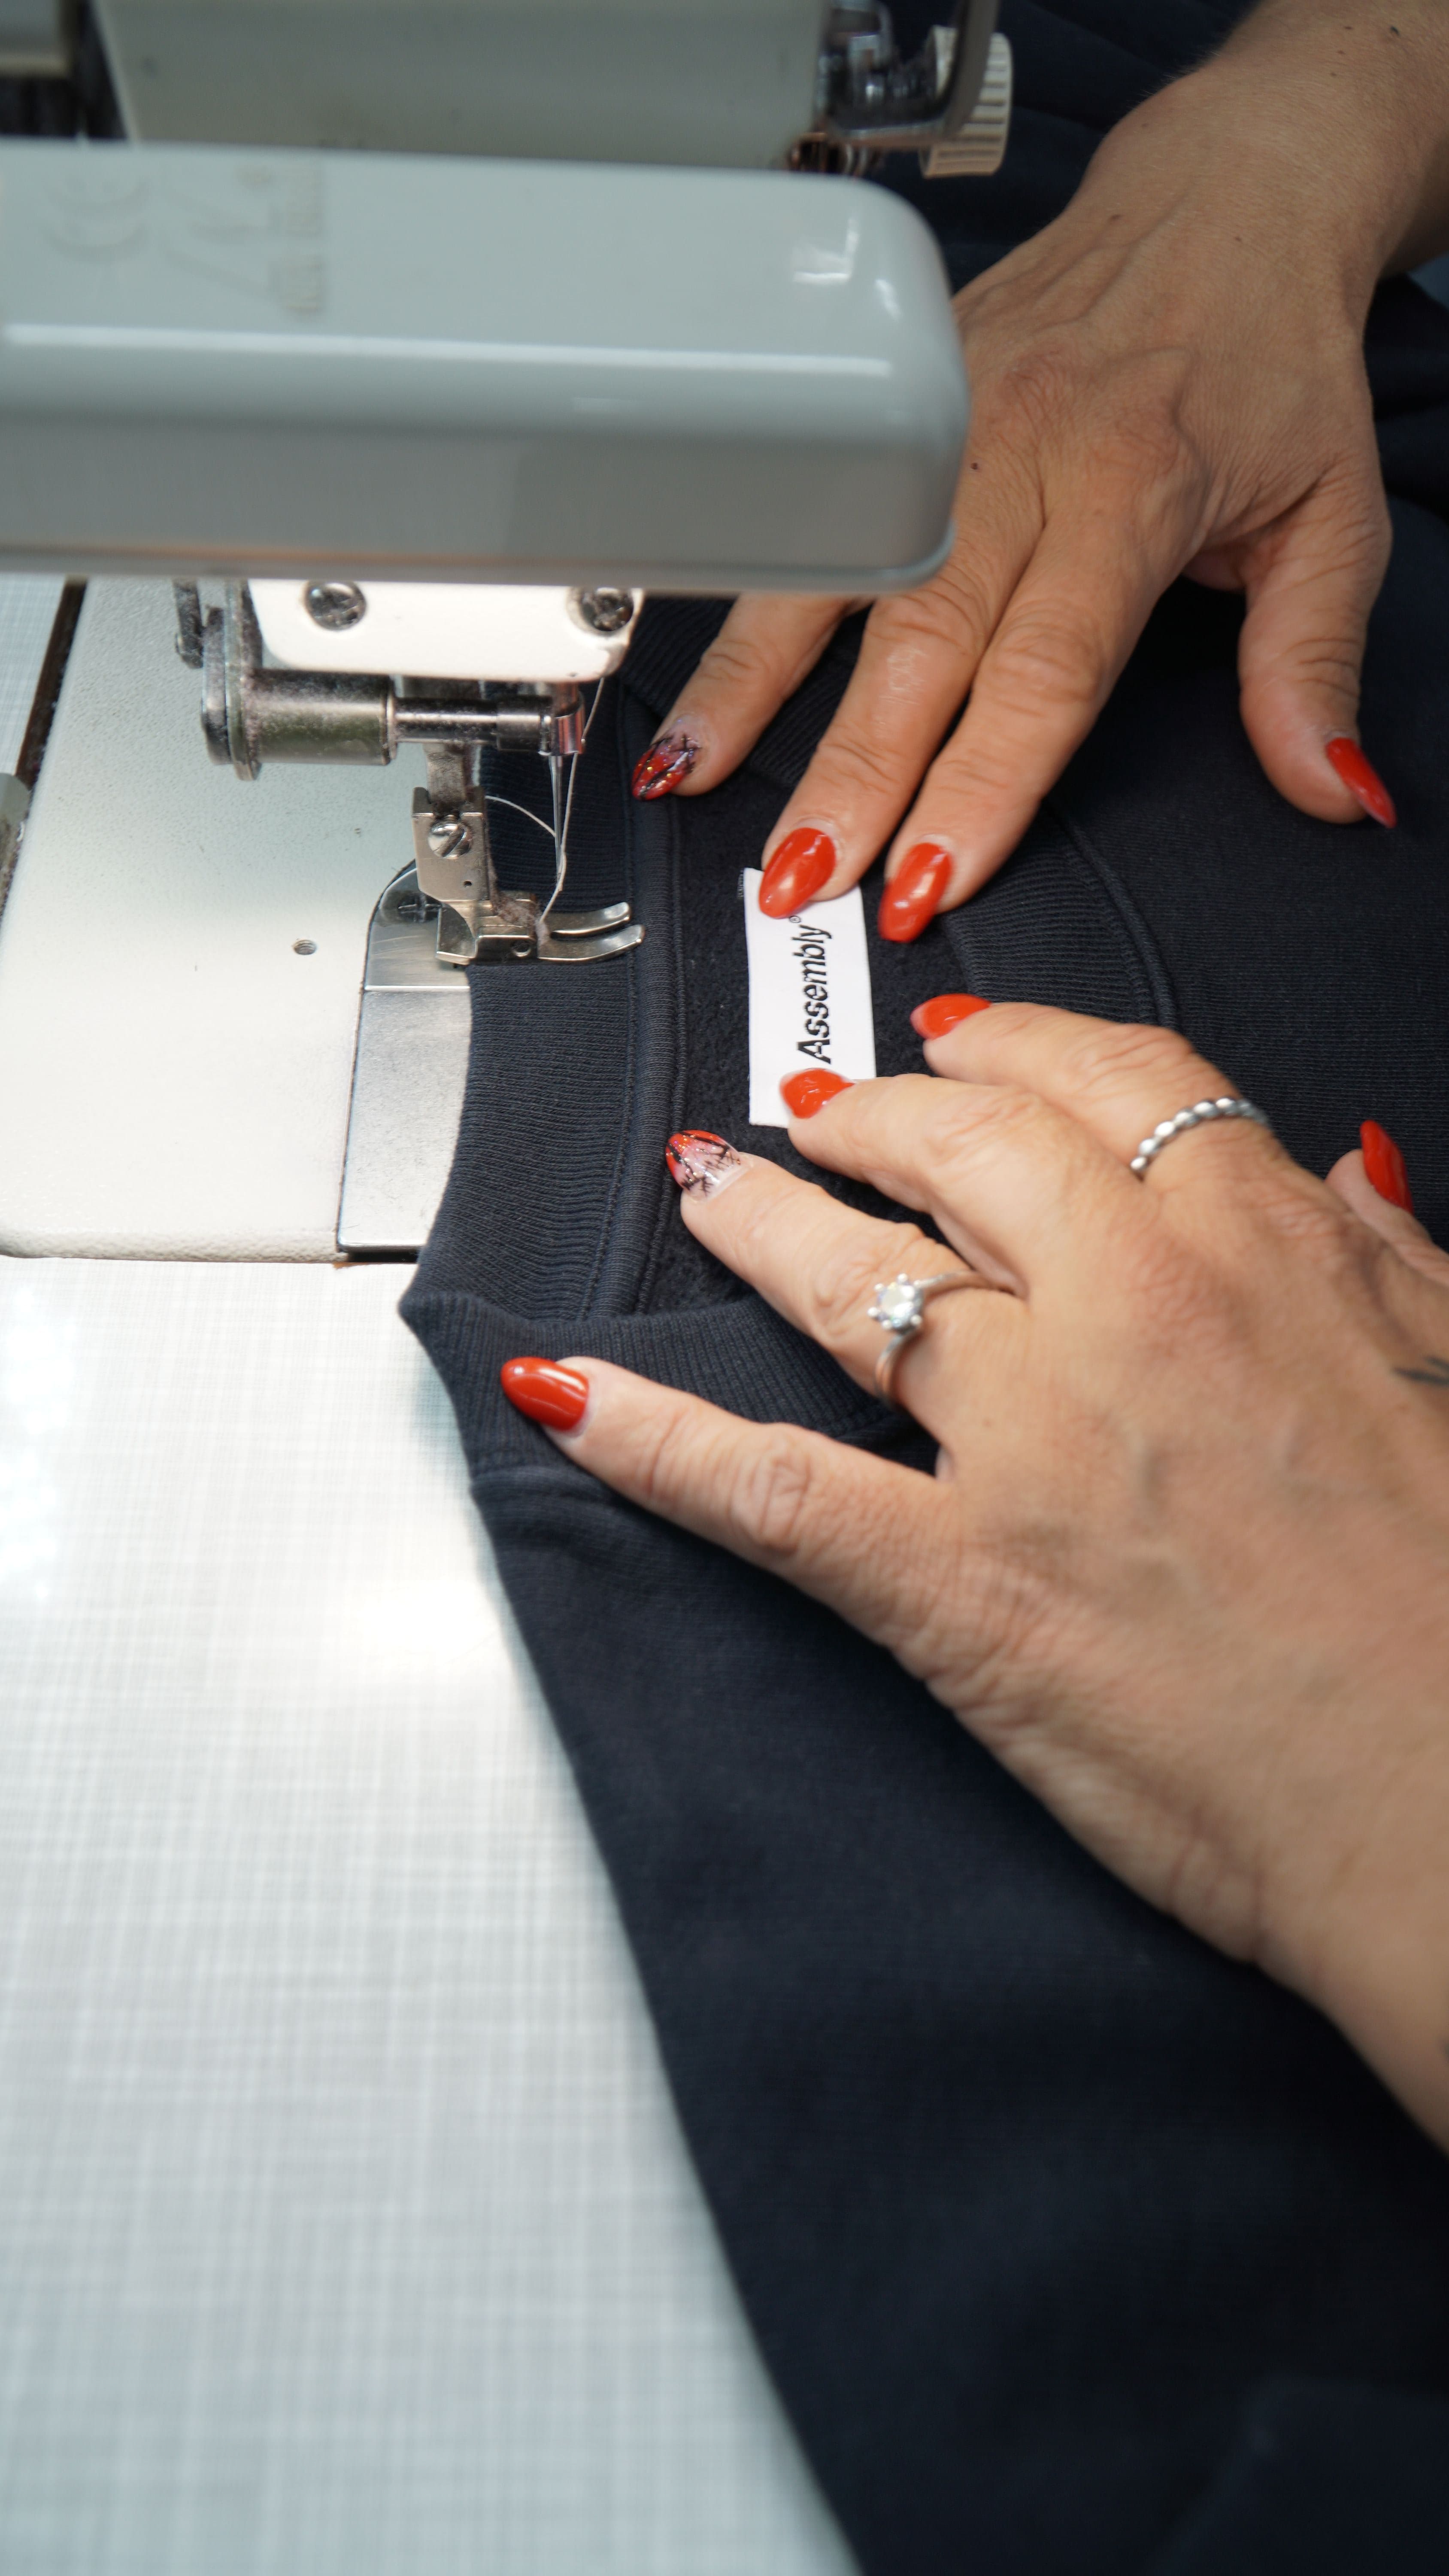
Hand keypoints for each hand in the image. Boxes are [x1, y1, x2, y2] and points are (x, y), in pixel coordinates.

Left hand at [503, 1007, 1448, 2151]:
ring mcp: (1029, 1443)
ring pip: (848, 1283)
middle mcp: (1131, 1310)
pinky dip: (648, 1439)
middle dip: (866, 1112)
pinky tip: (562, 1394)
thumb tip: (1342, 1173)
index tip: (962, 1045)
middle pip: (957, 1149)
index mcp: (1260, 1247)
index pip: (1107, 1082)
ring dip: (757, 1223)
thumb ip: (1383, 1256)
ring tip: (709, 1191)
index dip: (1016, 1048)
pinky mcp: (958, 1585)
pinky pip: (770, 1487)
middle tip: (814, 1110)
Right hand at [632, 5, 1448, 933]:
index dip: (982, 782)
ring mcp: (946, 420)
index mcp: (1134, 484)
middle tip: (804, 877)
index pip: (1045, 668)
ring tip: (694, 782)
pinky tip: (693, 682)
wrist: (1228, 195)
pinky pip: (808, 516)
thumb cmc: (1275, 359)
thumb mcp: (1336, 514)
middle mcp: (1023, 451)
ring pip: (833, 573)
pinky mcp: (901, 401)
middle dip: (853, 771)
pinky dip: (739, 604)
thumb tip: (1333, 792)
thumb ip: (1314, 665)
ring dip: (754, 691)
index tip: (932, 876)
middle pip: (919, 640)